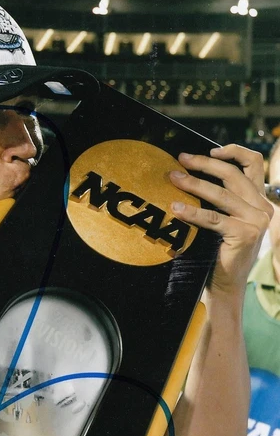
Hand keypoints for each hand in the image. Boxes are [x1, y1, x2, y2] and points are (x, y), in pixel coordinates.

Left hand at [169, 145, 273, 296]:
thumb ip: (220, 200)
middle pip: (234, 175)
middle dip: (204, 164)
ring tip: (172, 178)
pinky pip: (214, 218)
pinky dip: (193, 212)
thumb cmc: (217, 252)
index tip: (210, 150)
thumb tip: (190, 175)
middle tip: (180, 160)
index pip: (254, 164)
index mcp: (259, 200)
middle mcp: (263, 207)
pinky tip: (176, 208)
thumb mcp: (223, 221)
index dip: (234, 152)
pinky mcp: (245, 234)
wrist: (225, 285)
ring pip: (222, 194)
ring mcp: (257, 220)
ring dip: (194, 184)